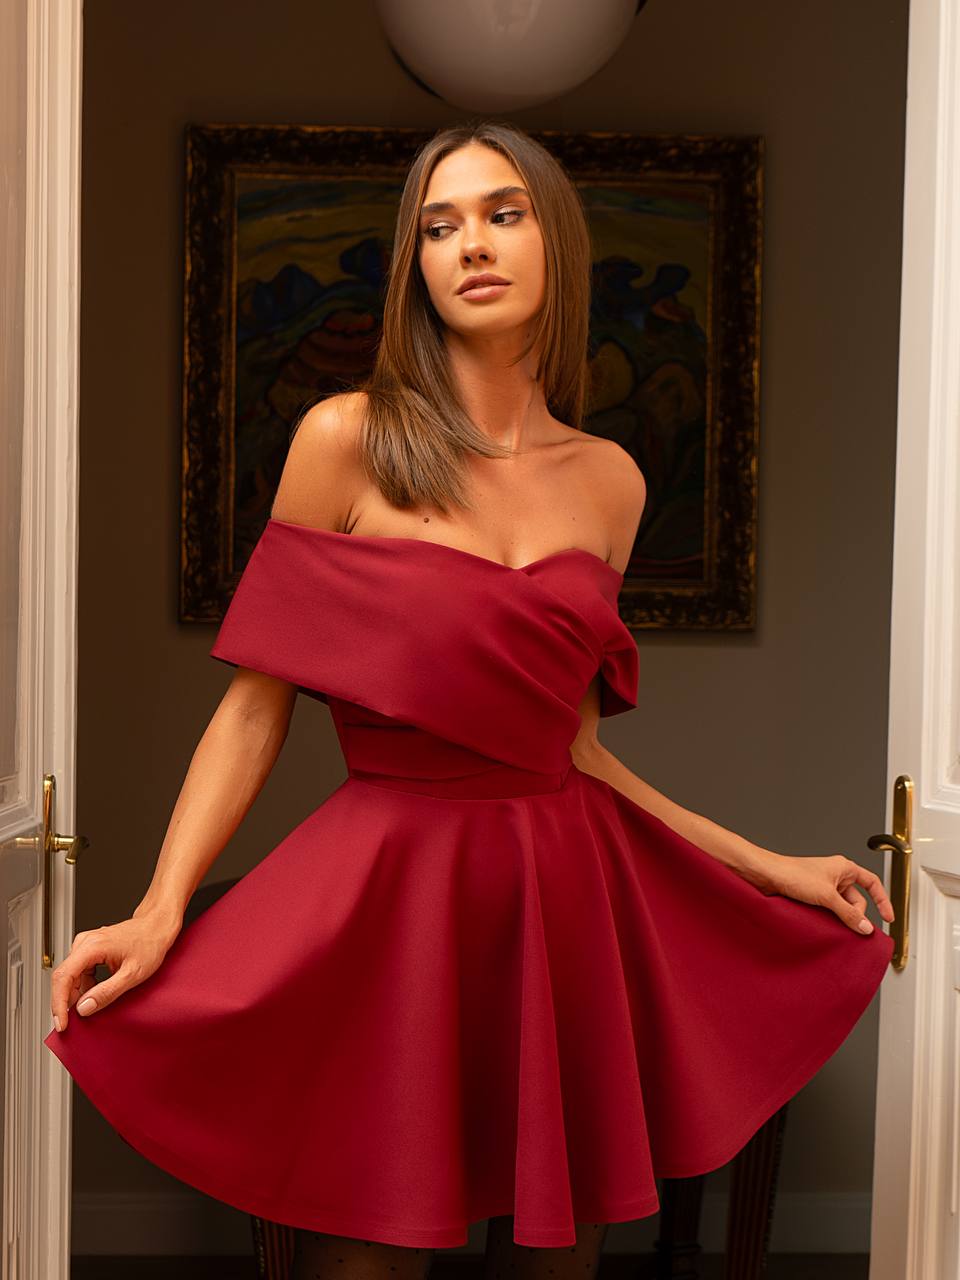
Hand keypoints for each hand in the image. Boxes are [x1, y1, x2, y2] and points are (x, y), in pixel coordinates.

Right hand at [49, 912, 180, 1031]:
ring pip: (70, 975)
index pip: (63, 977)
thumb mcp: (133, 974)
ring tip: (90, 1006)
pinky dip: (83, 986)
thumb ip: (107, 992)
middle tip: (73, 1022)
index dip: (58, 1004)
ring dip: (75, 995)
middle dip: (66, 1003)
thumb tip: (85, 1007)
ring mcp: (86, 944)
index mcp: (92, 946)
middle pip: (64, 977)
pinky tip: (94, 992)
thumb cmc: (149, 944)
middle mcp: (85, 942)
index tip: (62, 1023)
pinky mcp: (89, 949)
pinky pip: (78, 971)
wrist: (156, 927)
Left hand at [763, 853, 894, 934]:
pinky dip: (830, 919)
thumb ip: (848, 913)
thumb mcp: (827, 896)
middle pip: (857, 900)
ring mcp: (824, 886)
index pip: (873, 883)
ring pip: (842, 907)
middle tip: (854, 929)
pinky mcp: (812, 895)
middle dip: (856, 915)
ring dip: (842, 918)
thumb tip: (865, 927)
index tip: (888, 917)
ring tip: (837, 928)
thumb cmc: (793, 874)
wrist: (766, 876)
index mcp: (844, 868)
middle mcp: (836, 875)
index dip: (883, 900)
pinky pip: (829, 910)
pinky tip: (827, 927)